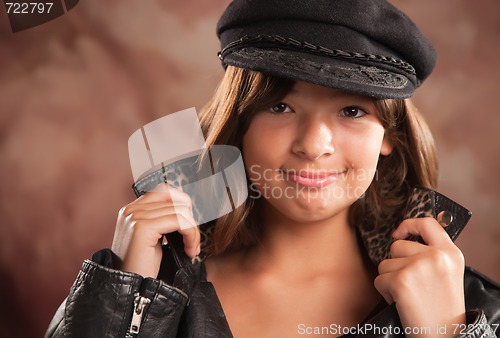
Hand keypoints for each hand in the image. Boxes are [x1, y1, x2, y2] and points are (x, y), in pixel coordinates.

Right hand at [111, 183, 199, 277]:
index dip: (184, 206)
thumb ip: (163, 221)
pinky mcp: (142, 227)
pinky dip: (191, 235)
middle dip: (191, 222)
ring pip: (181, 211)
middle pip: (176, 201)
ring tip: (191, 249)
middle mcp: (131, 210)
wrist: (129, 292)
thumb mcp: (153, 239)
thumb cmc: (143, 269)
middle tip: (193, 242)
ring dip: (193, 232)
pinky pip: (179, 221)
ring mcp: (135, 217)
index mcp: (132, 210)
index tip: (189, 228)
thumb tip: (187, 210)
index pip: (166, 192)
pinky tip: (189, 250)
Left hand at [374, 217, 465, 336]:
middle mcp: (436, 256)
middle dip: (397, 264)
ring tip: (410, 295)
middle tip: (413, 285)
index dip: (409, 224)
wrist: (444, 336)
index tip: (399, 232)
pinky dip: (386, 293)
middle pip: (397, 246)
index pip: (427, 223)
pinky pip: (379, 280)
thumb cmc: (442, 308)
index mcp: (451, 253)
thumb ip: (432, 253)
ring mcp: (417, 267)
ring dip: (391, 279)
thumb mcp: (448, 273)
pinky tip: (402, 303)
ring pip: (385, 263)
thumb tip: (402, 237)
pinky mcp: (401, 281)